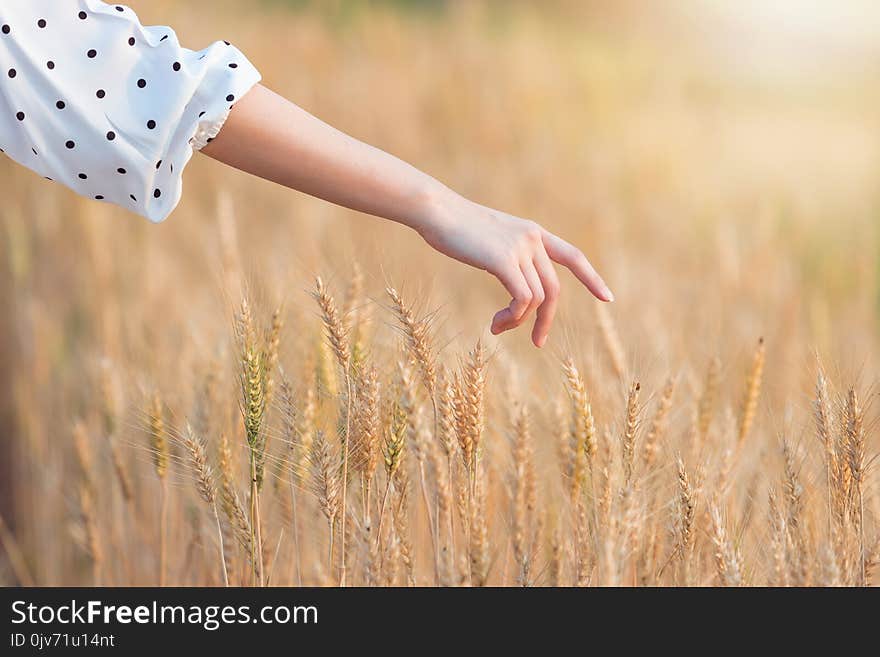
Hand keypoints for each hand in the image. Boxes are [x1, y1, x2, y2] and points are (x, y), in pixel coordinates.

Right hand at [415, 190, 613, 346]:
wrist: (436, 210)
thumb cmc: (455, 227)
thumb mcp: (490, 239)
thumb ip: (508, 256)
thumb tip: (514, 285)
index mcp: (532, 232)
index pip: (572, 256)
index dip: (591, 278)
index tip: (607, 298)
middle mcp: (532, 238)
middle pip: (553, 289)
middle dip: (546, 320)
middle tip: (537, 342)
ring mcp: (520, 248)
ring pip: (536, 299)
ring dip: (518, 321)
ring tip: (497, 327)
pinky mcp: (504, 260)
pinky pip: (522, 300)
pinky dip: (513, 318)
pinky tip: (496, 324)